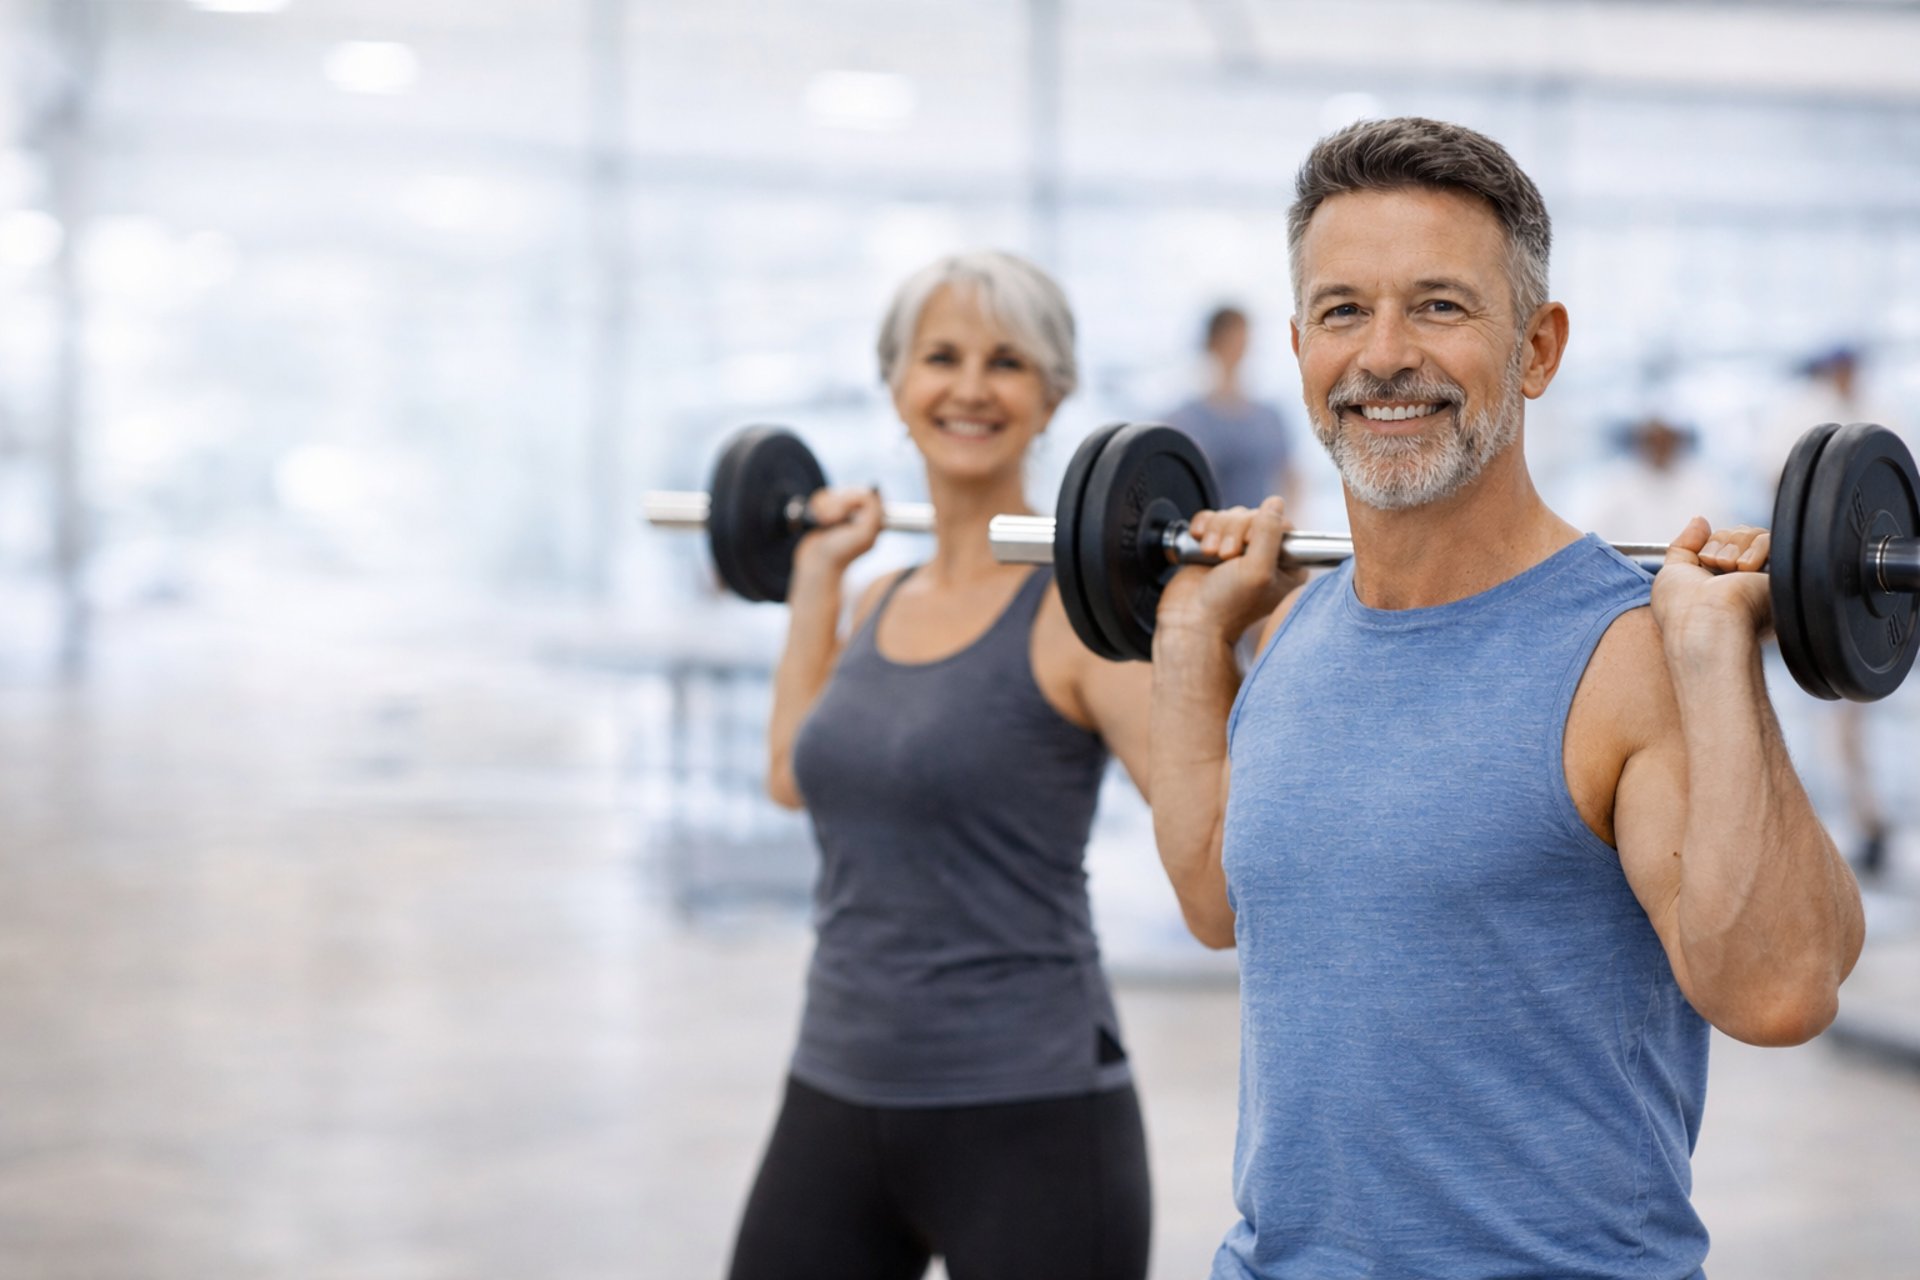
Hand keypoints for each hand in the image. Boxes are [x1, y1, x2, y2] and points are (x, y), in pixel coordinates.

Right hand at [791, 486, 884, 582]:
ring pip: (832, 494)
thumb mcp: (865, 534)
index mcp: (872, 518)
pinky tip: (818, 523)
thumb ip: (874, 511)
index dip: (853, 501)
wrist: (817, 564)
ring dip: (825, 509)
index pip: (866, 493)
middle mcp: (858, 513)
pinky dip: (816, 510)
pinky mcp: (825, 512)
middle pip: (847, 491)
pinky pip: (820, 498)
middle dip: (838, 506)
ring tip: (826, 525)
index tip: (849, 517)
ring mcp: (841, 512)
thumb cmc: (841, 552)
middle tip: (834, 523)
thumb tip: (875, 490)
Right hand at [1157, 497, 1305, 642]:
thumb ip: (1269, 533)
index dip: (1259, 527)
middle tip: (1225, 557)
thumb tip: (1274, 503)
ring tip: (1211, 556)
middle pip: (1253, 515)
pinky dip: (1203, 526)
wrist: (1190, 621)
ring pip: (1231, 516)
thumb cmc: (1226, 606)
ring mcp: (1237, 550)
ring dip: (1216, 531)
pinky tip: (1199, 544)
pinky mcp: (1213, 545)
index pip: (1280, 522)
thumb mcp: (1258, 570)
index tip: (1246, 548)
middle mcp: (1264, 555)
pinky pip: (1211, 518)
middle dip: (1233, 532)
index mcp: (1286, 565)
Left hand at [1651, 516, 1772, 650]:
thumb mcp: (1671, 574)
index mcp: (1718, 583)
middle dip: (1720, 543)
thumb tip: (1699, 520)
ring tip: (1728, 568)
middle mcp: (1742, 581)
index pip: (1719, 543)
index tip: (1702, 560)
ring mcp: (1762, 578)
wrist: (1708, 625)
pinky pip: (1770, 538)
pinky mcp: (1781, 575)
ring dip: (1733, 546)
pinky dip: (1754, 548)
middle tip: (1714, 564)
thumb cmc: (1682, 609)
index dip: (1708, 544)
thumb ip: (1683, 545)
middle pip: (1735, 534)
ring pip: (1751, 534)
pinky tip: (1745, 569)